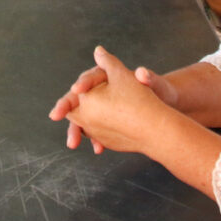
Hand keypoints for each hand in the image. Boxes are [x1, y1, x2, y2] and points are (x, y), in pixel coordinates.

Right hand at [52, 46, 170, 155]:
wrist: (164, 107)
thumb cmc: (160, 91)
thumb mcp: (154, 84)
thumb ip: (147, 79)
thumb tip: (141, 72)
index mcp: (108, 75)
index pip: (91, 76)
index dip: (83, 83)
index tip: (78, 90)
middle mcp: (101, 89)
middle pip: (79, 97)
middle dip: (67, 107)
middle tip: (56, 115)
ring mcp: (101, 106)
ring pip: (82, 116)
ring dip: (76, 129)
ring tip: (73, 143)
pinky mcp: (104, 121)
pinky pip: (93, 130)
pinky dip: (92, 138)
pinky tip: (98, 149)